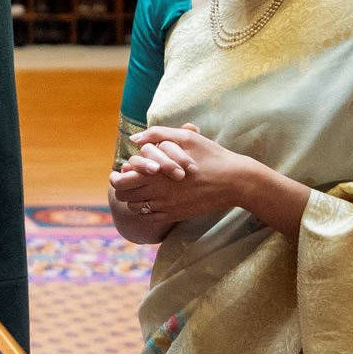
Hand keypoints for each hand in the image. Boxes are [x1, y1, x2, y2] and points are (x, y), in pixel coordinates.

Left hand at [108, 123, 251, 222]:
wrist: (235, 181)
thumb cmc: (211, 156)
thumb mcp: (186, 139)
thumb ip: (157, 135)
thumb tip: (134, 139)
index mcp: (157, 173)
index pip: (122, 181)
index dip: (117, 177)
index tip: (120, 173)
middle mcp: (158, 192)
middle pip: (124, 196)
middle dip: (122, 187)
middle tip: (127, 181)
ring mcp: (167, 206)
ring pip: (135, 208)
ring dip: (133, 199)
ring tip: (140, 190)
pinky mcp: (176, 215)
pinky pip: (150, 218)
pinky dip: (145, 211)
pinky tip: (152, 201)